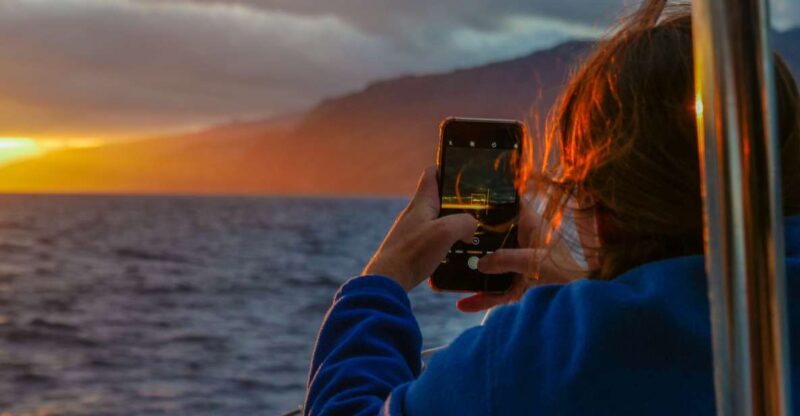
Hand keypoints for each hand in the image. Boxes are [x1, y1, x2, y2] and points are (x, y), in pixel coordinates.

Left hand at [363, 167, 477, 291]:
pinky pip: (432, 239)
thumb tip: (470, 227)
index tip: (462, 170)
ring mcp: (412, 231)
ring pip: (437, 220)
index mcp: (422, 202)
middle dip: (457, 203)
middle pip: (438, 199)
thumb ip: (464, 222)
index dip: (446, 168)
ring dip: (453, 225)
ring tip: (470, 234)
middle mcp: (415, 214)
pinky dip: (445, 242)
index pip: (431, 174)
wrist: (388, 280)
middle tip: (477, 209)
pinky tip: (455, 253)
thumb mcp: (445, 232)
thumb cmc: (413, 253)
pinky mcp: (411, 248)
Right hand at [456, 197, 587, 311]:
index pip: (514, 204)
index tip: (474, 193)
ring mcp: (521, 267)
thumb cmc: (566, 275)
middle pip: (496, 235)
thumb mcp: (533, 262)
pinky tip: (463, 304)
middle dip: (475, 237)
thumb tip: (481, 264)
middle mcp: (524, 244)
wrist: (581, 306)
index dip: (497, 196)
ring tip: (450, 270)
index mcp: (533, 228)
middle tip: (450, 233)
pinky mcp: (519, 289)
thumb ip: (506, 259)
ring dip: (474, 270)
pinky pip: (496, 292)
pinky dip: (481, 298)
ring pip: (492, 264)